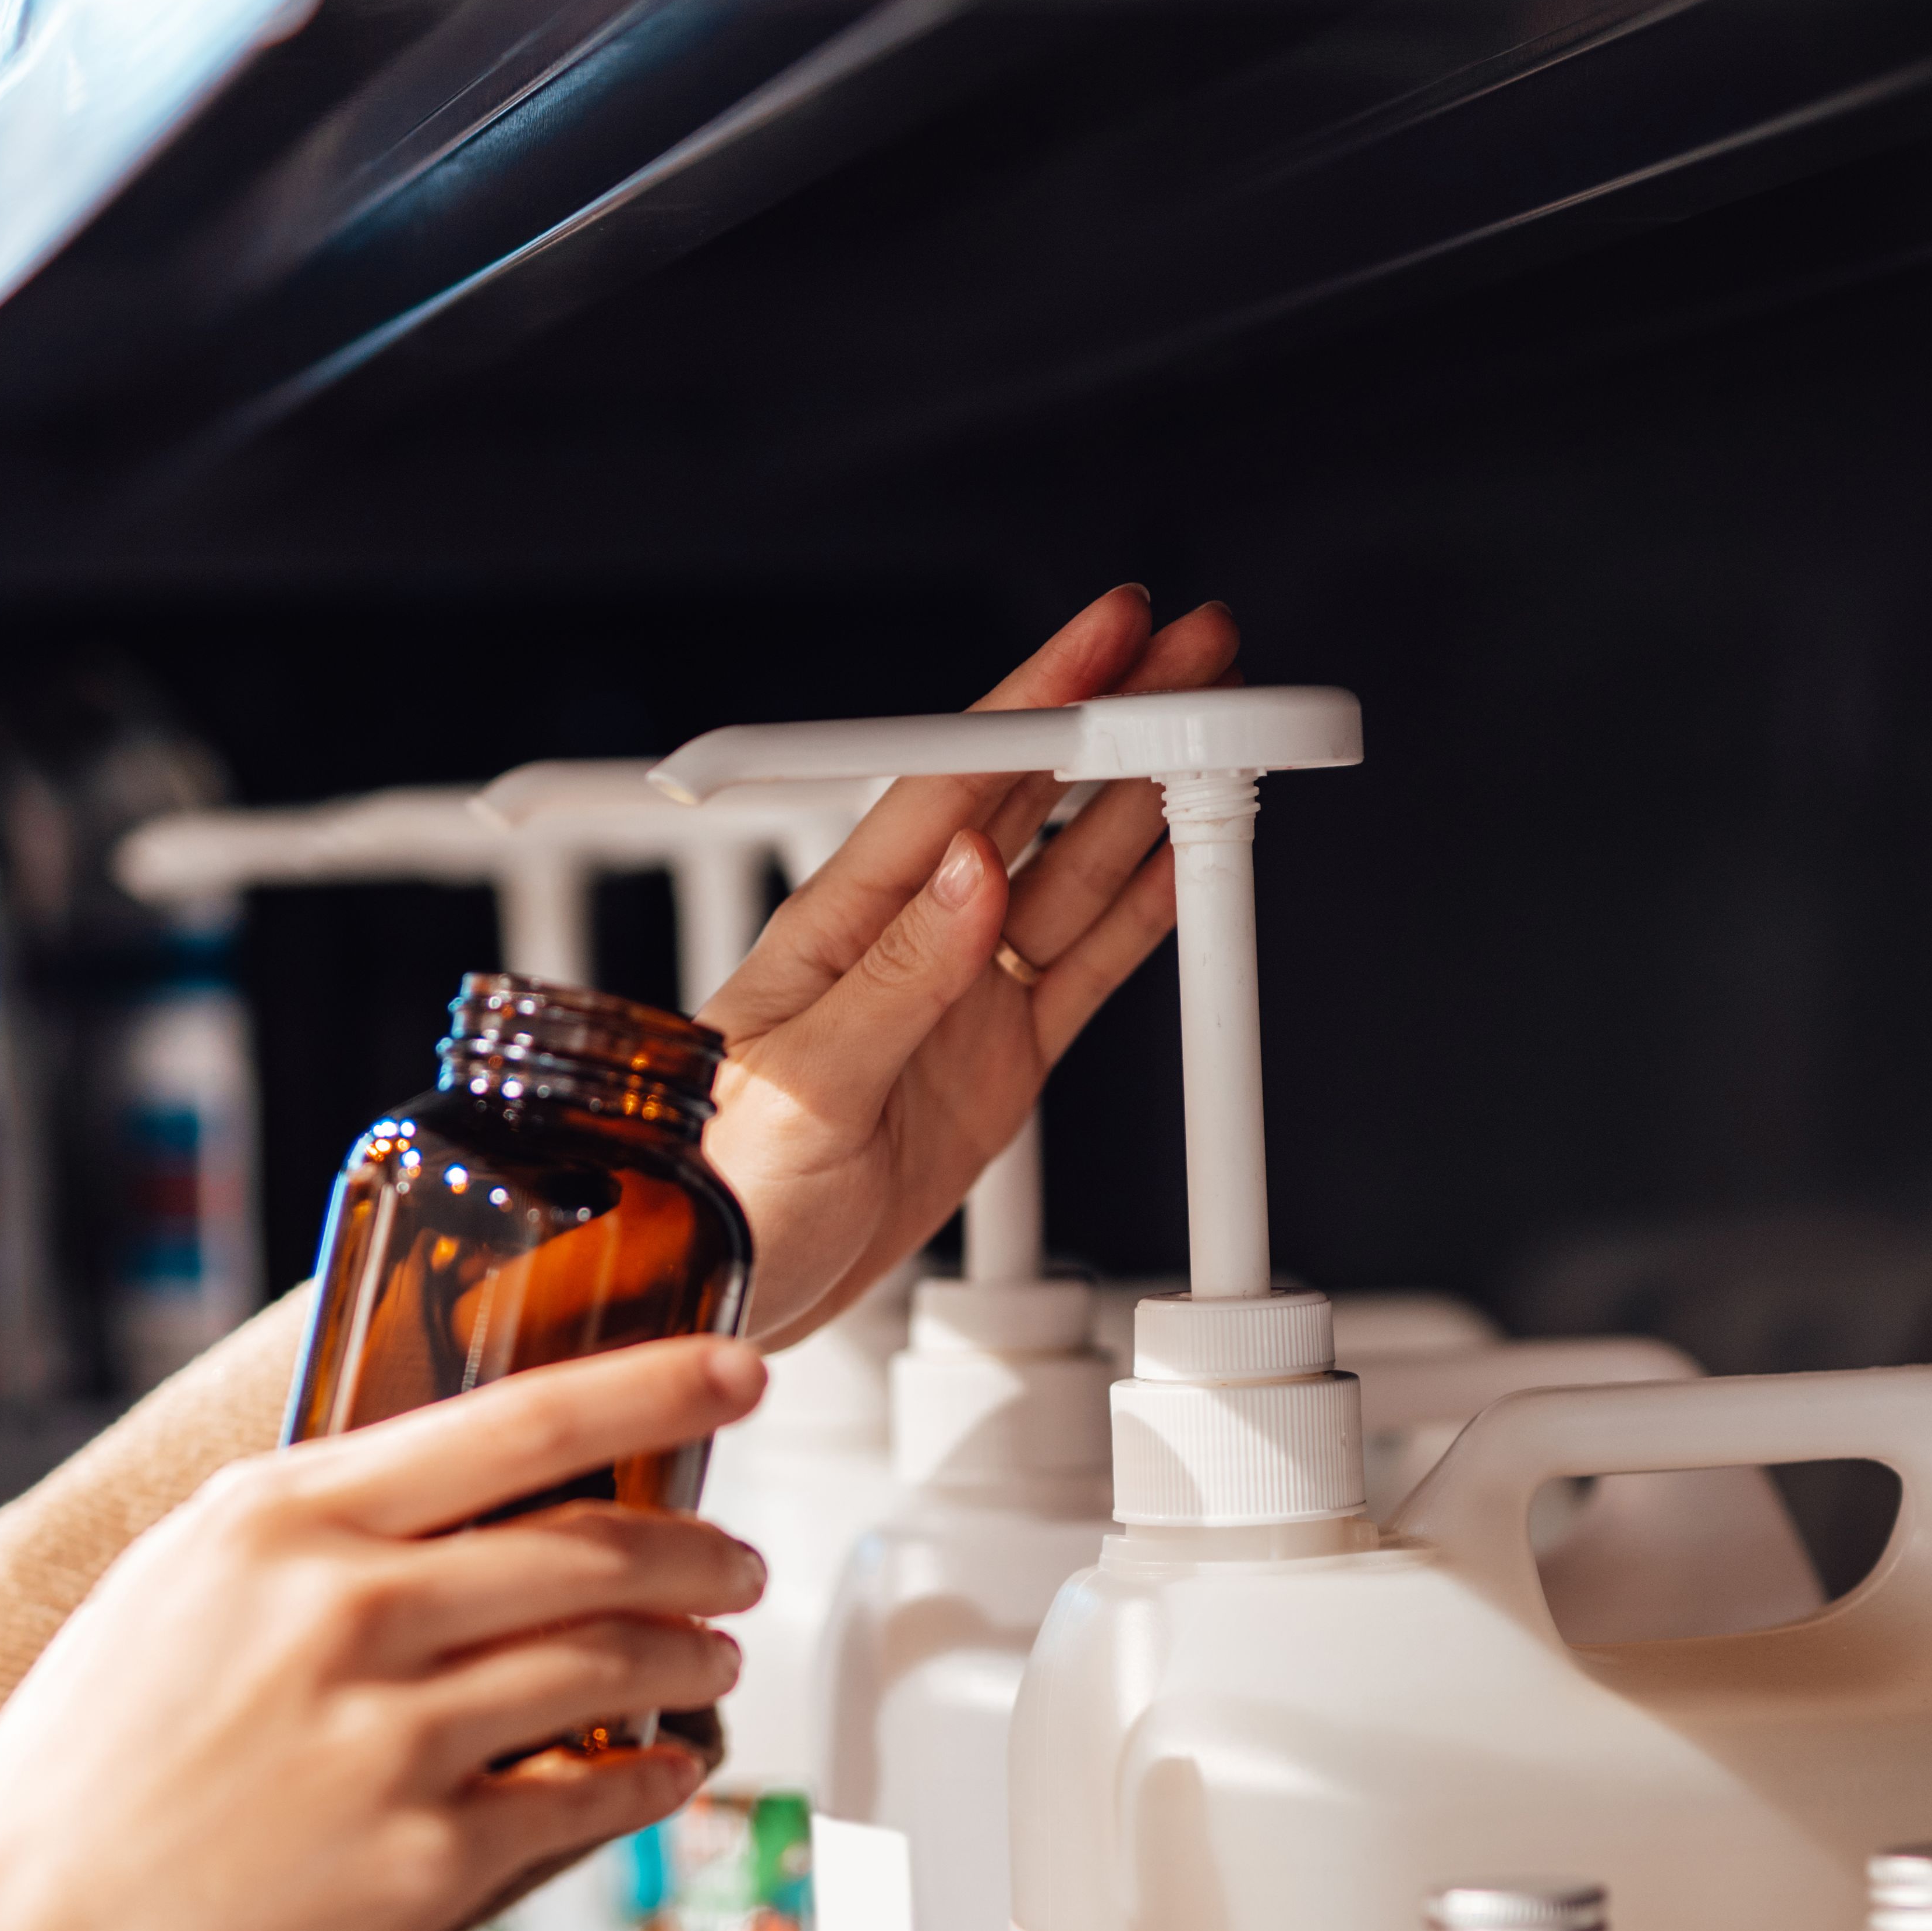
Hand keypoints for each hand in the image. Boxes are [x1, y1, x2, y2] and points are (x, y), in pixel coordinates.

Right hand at [0, 1339, 768, 1930]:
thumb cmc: (81, 1784)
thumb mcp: (166, 1596)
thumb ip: (297, 1537)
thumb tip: (432, 1496)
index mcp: (275, 1525)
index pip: (514, 1421)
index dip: (651, 1387)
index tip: (734, 1371)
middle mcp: (344, 1612)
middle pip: (592, 1547)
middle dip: (699, 1550)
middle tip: (738, 1561)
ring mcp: (392, 1737)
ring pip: (611, 1664)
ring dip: (689, 1657)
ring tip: (711, 1656)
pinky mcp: (428, 1860)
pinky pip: (591, 1796)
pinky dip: (651, 1776)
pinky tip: (667, 1769)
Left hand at [700, 585, 1242, 1341]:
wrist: (724, 1288)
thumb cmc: (718, 1187)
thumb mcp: (802, 1085)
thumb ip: (894, 980)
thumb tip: (968, 874)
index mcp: (841, 924)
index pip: (954, 785)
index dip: (1038, 704)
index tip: (1105, 642)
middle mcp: (908, 944)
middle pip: (1028, 805)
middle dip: (1112, 725)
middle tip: (1192, 659)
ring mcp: (959, 1001)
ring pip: (1070, 877)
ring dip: (1140, 805)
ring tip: (1213, 741)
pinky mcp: (996, 1063)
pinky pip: (1084, 971)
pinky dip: (1139, 917)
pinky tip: (1182, 867)